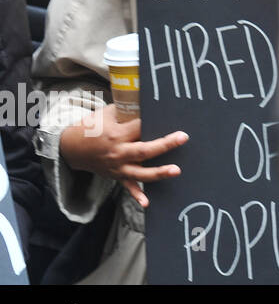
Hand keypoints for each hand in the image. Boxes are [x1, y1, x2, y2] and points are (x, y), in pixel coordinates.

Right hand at [59, 105, 187, 207]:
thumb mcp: (107, 113)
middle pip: (144, 150)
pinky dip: (137, 195)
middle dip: (165, 145)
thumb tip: (148, 100)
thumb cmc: (91, 127)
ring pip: (140, 173)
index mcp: (116, 134)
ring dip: (158, 172)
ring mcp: (117, 167)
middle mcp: (118, 152)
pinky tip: (147, 203)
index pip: (139, 127)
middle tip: (183, 138)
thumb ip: (127, 108)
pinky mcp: (116, 176)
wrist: (70, 148)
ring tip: (177, 170)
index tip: (169, 113)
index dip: (153, 119)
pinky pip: (128, 187)